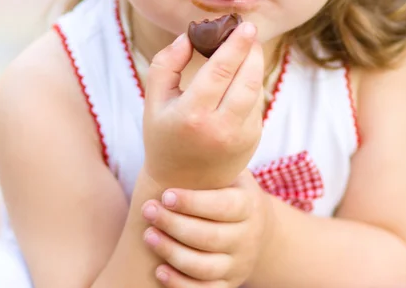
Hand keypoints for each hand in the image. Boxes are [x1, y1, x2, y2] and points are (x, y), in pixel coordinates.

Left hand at [141, 170, 269, 286]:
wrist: (257, 227)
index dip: (192, 202)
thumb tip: (186, 134)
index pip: (222, 206)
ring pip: (204, 267)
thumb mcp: (233, 174)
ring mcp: (239, 264)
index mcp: (250, 205)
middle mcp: (248, 237)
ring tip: (148, 235)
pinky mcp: (228, 284)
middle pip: (210, 237)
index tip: (166, 194)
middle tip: (148, 210)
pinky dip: (180, 283)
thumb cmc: (232, 191)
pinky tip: (160, 269)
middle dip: (174, 225)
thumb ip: (215, 163)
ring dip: (171, 252)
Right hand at [143, 22, 264, 189]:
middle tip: (249, 30)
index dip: (235, 45)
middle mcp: (220, 128)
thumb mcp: (154, 101)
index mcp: (192, 115)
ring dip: (255, 64)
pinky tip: (242, 73)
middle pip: (247, 79)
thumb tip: (188, 36)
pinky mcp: (253, 139)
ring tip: (247, 46)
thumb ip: (166, 64)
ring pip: (256, 89)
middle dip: (252, 50)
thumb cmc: (164, 135)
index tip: (245, 25)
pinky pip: (257, 102)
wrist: (183, 183)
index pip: (220, 71)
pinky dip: (252, 83)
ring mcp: (241, 136)